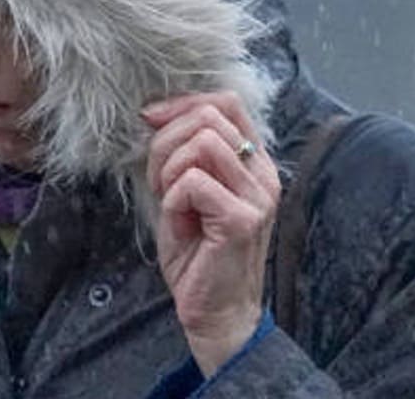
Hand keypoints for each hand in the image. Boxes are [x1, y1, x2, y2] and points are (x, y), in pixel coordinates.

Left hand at [142, 91, 280, 375]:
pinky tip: (181, 225)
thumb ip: (182, 153)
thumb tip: (154, 112)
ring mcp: (258, 195)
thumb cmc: (197, 254)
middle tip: (160, 182)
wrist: (216, 312)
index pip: (226, 103)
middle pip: (208, 118)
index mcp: (254, 162)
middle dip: (166, 143)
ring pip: (200, 144)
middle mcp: (264, 173)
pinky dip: (172, 201)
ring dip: (169, 171)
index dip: (183, 103)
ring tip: (172, 204)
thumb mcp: (186, 192)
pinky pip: (192, 182)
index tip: (151, 120)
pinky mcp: (243, 218)